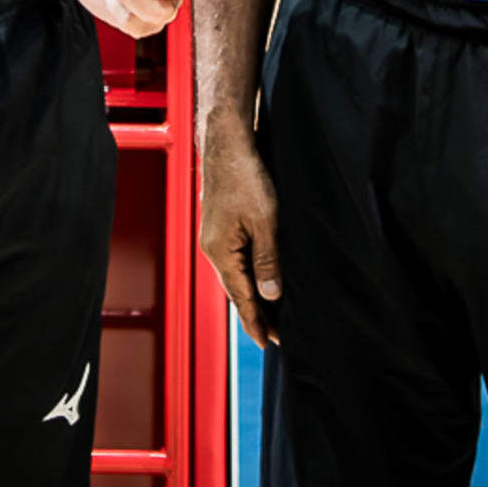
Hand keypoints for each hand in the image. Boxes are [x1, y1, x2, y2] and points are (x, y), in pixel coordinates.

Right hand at [198, 120, 286, 347]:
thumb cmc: (245, 178)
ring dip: (252, 295)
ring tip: (270, 313)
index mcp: (220, 252)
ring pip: (235, 275)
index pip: (241, 298)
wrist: (227, 143)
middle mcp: (212, 248)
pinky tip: (259, 278)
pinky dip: (248, 275)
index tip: (268, 343)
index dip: (256, 322)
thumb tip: (271, 295)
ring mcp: (214, 237)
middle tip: (275, 336)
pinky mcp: (219, 226)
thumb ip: (268, 261)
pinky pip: (235, 260)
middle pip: (235, 290)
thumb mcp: (266, 222)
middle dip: (255, 313)